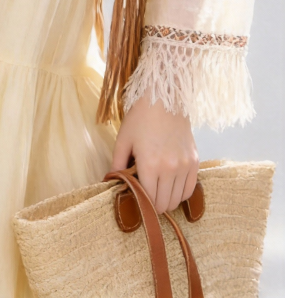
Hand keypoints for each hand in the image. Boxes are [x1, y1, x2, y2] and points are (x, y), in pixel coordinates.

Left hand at [110, 87, 198, 213]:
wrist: (165, 99)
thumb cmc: (141, 118)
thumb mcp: (123, 139)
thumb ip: (117, 164)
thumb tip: (110, 181)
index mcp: (150, 165)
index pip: (148, 200)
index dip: (141, 204)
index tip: (135, 199)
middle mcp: (170, 169)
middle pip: (164, 204)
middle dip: (153, 205)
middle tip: (145, 196)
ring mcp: (185, 166)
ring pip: (178, 200)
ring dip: (167, 200)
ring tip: (157, 190)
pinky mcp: (195, 162)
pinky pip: (190, 189)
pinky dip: (180, 193)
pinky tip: (171, 186)